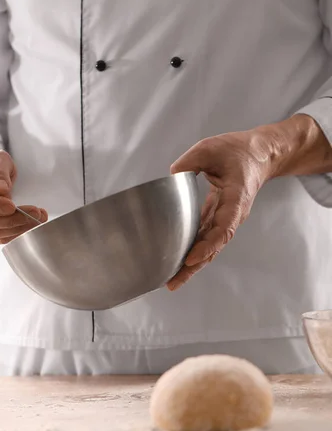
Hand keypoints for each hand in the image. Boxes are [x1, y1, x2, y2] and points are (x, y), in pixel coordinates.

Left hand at [167, 126, 276, 289]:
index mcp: (236, 199)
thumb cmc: (239, 151)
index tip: (192, 257)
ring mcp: (226, 218)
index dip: (208, 245)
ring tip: (171, 280)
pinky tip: (177, 260)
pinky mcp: (218, 217)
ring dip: (192, 264)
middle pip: (214, 246)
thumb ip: (190, 161)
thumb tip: (171, 175)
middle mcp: (233, 214)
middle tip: (173, 282)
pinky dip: (193, 250)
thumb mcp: (211, 148)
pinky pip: (205, 238)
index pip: (224, 228)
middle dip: (194, 266)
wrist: (259, 155)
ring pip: (209, 246)